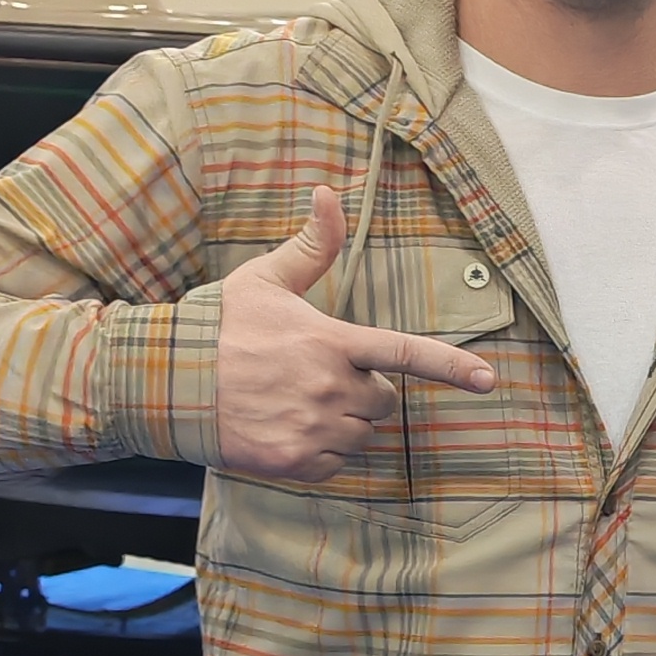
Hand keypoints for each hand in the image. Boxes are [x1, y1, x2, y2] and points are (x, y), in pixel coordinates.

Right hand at [215, 186, 496, 484]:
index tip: (489, 380)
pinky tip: (285, 428)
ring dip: (342, 423)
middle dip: (363, 391)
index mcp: (330, 342)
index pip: (404, 354)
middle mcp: (328, 389)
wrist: (166, 383)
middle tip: (316, 376)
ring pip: (361, 436)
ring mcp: (312, 430)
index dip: (452, 367)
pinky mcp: (294, 464)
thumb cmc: (219, 327)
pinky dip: (320, 452)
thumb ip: (312, 246)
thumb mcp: (266, 280)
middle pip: (384, 403)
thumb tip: (329, 191)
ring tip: (296, 401)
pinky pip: (335, 465)